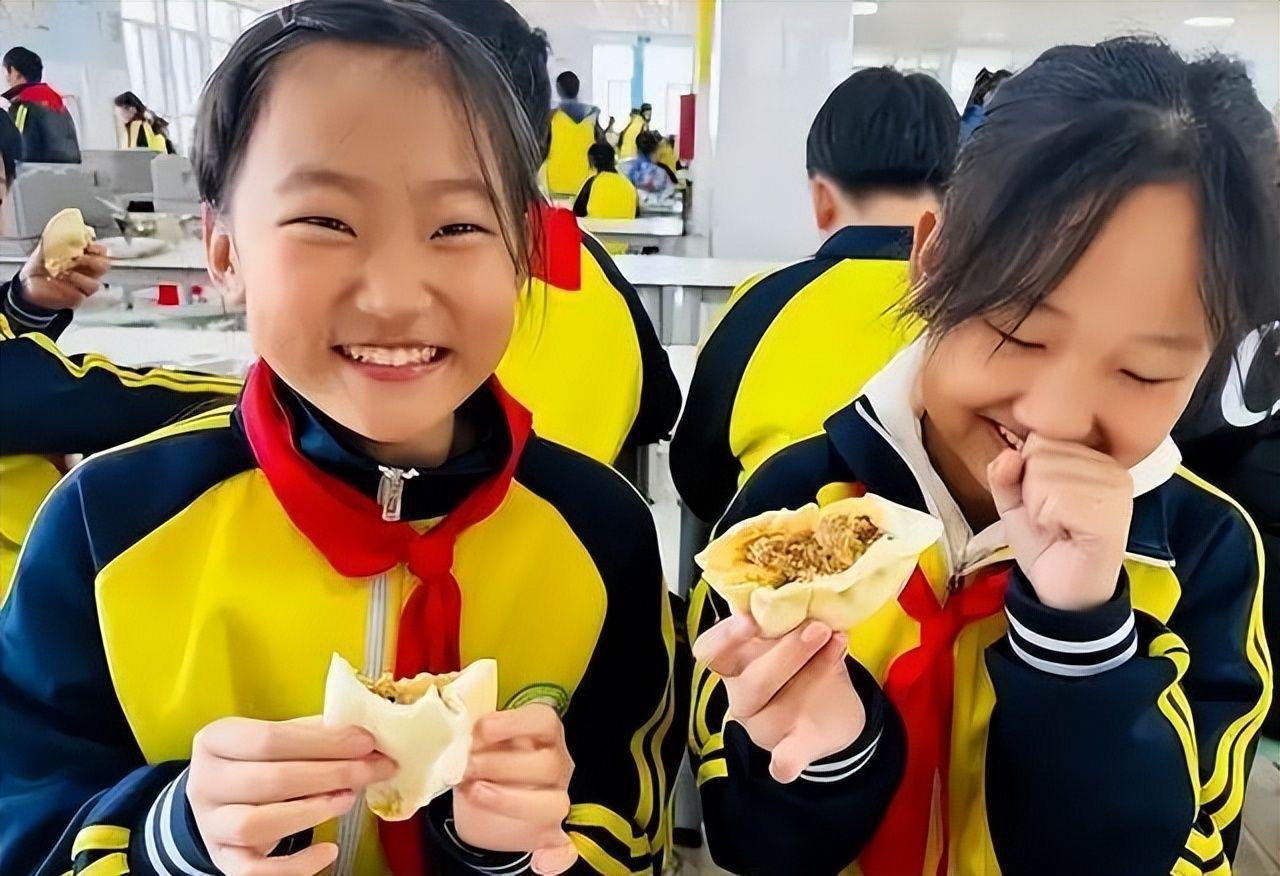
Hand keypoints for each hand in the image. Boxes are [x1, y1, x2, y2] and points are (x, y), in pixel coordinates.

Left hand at [18, 241, 109, 310]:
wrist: (29, 282)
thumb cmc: (40, 265)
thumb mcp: (47, 247)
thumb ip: (57, 237)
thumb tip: (65, 225)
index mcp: (83, 256)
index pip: (101, 251)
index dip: (98, 248)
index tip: (88, 245)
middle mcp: (87, 270)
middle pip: (104, 265)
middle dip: (94, 260)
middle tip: (79, 257)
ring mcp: (84, 284)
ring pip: (96, 282)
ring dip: (81, 274)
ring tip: (66, 271)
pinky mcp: (78, 296)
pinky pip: (83, 292)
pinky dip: (73, 285)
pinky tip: (62, 279)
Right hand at [187, 716, 396, 874]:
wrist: (221, 800)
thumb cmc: (259, 761)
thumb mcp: (278, 738)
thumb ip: (315, 734)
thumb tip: (363, 736)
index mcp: (216, 740)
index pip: (268, 738)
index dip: (322, 741)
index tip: (365, 742)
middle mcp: (205, 782)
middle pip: (269, 780)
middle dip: (330, 774)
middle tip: (371, 770)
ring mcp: (211, 825)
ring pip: (255, 825)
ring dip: (310, 813)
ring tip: (348, 799)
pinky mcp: (223, 860)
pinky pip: (254, 872)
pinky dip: (295, 865)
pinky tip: (329, 851)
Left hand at [456, 704, 577, 874]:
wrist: (478, 797)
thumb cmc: (481, 758)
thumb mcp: (478, 741)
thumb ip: (474, 735)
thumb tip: (460, 730)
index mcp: (543, 734)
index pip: (544, 720)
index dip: (516, 722)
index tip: (483, 729)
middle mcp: (557, 764)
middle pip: (547, 763)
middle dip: (501, 765)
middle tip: (466, 766)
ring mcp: (556, 799)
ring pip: (553, 804)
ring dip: (509, 800)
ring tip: (474, 792)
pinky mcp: (549, 834)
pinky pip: (563, 847)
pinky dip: (555, 857)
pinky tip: (539, 862)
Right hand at [693, 615, 861, 783]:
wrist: (834, 711)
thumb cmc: (805, 663)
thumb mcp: (795, 635)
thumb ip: (790, 620)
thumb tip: (801, 592)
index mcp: (735, 663)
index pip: (711, 651)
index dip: (725, 636)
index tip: (748, 618)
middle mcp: (742, 695)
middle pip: (748, 681)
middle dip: (786, 652)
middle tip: (819, 628)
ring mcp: (765, 725)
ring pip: (770, 709)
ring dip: (809, 674)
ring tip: (836, 643)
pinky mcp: (794, 747)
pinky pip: (783, 758)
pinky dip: (785, 760)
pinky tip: (785, 762)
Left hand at [987, 433, 1132, 610]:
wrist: (1062, 592)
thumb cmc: (1045, 545)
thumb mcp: (1014, 504)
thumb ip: (1004, 475)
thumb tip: (1008, 454)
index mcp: (1093, 459)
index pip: (1040, 440)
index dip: (1027, 476)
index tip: (1044, 503)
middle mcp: (1111, 467)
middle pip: (1040, 453)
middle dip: (1031, 491)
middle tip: (1051, 518)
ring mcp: (1116, 489)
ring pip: (1045, 474)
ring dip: (1038, 508)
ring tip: (1058, 526)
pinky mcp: (1112, 514)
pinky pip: (1057, 498)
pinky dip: (1048, 519)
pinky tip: (1065, 532)